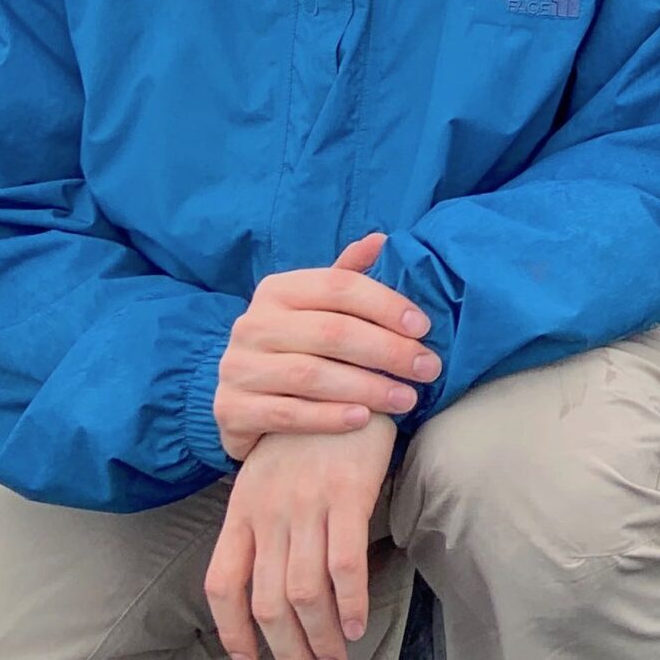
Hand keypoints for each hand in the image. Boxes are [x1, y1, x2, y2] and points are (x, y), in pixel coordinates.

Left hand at [202, 416, 398, 659]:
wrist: (348, 376)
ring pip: (303, 594)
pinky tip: (357, 625)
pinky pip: (343, 565)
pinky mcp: (345, 495)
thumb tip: (276, 576)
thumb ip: (268, 519)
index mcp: (243, 509)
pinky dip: (350, 604)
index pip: (224, 584)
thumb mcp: (273, 473)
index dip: (234, 630)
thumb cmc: (314, 431)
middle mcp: (267, 512)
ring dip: (319, 639)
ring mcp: (305, 505)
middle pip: (266, 602)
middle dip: (287, 651)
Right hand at [215, 230, 442, 462]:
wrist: (242, 405)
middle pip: (331, 332)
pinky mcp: (231, 410)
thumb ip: (346, 277)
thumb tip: (381, 240)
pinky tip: (364, 419)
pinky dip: (329, 417)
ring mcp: (237, 368)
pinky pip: (287, 414)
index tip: (424, 327)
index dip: (385, 304)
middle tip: (428, 369)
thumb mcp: (317, 310)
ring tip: (407, 398)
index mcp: (277, 290)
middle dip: (388, 350)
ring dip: (368, 387)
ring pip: (311, 374)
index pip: (338, 286)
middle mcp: (252, 324)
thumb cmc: (295, 350)